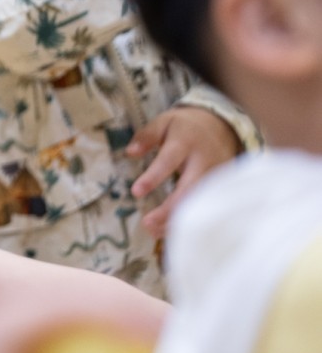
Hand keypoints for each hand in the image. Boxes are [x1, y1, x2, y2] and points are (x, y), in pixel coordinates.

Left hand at [0, 278, 165, 352]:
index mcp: (40, 304)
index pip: (112, 307)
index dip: (151, 330)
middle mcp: (51, 295)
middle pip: (126, 303)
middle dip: (166, 332)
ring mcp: (55, 306)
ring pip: (120, 314)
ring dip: (152, 340)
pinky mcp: (56, 324)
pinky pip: (104, 333)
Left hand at [129, 106, 240, 238]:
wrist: (222, 126)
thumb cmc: (186, 127)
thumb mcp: (165, 122)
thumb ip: (147, 136)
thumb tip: (130, 152)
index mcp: (185, 142)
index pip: (168, 161)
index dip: (153, 177)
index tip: (136, 192)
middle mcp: (203, 161)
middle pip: (188, 189)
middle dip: (169, 209)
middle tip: (146, 223)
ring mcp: (215, 177)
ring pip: (198, 204)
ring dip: (177, 220)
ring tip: (152, 231)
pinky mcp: (222, 188)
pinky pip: (205, 208)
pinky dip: (189, 222)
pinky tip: (170, 231)